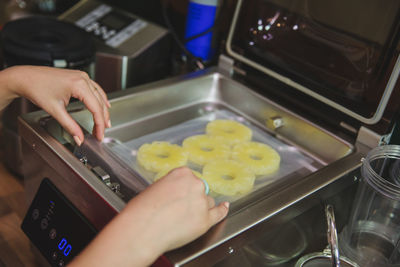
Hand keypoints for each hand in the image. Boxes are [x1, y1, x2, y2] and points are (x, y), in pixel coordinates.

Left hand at [0, 65, 109, 143]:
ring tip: (105, 122)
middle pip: (100, 103)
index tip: (99, 135)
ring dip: (103, 110)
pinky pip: (95, 88)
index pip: (96, 109)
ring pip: (99, 95)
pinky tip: (103, 104)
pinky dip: (100, 99)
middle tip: (101, 133)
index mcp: (79, 85)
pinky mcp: (78, 76)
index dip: (99, 125)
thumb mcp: (55, 110)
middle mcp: (83, 78)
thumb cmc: (36, 88)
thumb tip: (79, 138)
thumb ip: (70, 126)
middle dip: (102, 119)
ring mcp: (81, 76)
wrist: (24, 77)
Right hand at [69, 167, 228, 266]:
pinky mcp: (206, 220)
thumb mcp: (154, 188)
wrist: (143, 229)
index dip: (183, 189)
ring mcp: (202, 202)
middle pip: (200, 189)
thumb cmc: (142, 210)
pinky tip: (224, 207)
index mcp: (181, 173)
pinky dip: (222, 210)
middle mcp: (195, 185)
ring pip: (207, 202)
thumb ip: (170, 187)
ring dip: (200, 208)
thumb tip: (175, 194)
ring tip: (184, 217)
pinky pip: (219, 213)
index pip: (189, 178)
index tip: (179, 194)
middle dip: (192, 198)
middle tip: (178, 208)